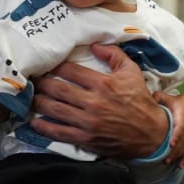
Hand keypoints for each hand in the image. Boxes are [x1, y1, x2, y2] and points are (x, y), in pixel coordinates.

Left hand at [30, 43, 167, 158]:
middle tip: (33, 80)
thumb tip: (94, 45)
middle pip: (58, 90)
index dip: (55, 68)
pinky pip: (60, 132)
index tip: (47, 65)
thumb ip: (114, 54)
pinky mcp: (86, 139)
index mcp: (103, 84)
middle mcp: (93, 103)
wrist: (151, 133)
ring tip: (31, 97)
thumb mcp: (132, 72)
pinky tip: (35, 122)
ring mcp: (88, 122)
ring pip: (55, 110)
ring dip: (39, 103)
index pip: (71, 72)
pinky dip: (45, 128)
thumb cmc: (140, 100)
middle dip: (42, 84)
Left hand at [153, 91, 183, 167]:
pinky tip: (180, 165)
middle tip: (165, 159)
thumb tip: (145, 99)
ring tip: (167, 162)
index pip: (181, 127)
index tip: (170, 145)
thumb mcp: (166, 97)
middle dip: (174, 151)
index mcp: (183, 113)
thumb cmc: (174, 101)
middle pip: (183, 140)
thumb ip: (156, 98)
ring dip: (178, 155)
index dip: (176, 136)